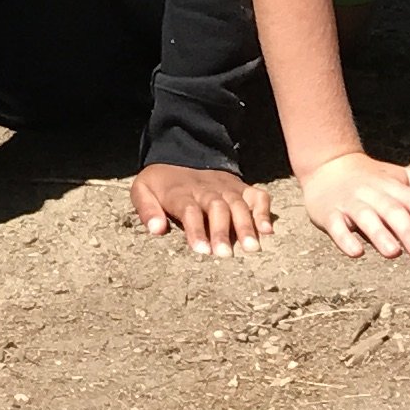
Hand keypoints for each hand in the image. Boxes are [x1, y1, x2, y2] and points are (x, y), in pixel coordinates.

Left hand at [130, 163, 271, 257]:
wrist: (181, 155)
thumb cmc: (161, 183)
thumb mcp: (142, 190)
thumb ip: (146, 209)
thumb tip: (156, 230)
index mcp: (180, 192)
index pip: (189, 210)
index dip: (196, 229)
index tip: (202, 251)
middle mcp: (206, 189)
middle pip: (216, 208)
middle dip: (222, 231)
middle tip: (226, 254)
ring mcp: (226, 187)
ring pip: (238, 204)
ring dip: (245, 225)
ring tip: (251, 248)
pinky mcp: (240, 187)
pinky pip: (256, 195)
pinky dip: (263, 210)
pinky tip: (267, 230)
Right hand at [295, 150, 409, 259]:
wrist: (326, 166)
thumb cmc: (373, 178)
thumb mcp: (404, 178)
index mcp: (393, 185)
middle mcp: (373, 193)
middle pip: (393, 210)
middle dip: (408, 231)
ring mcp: (350, 203)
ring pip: (366, 218)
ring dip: (380, 234)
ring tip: (393, 253)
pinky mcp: (329, 214)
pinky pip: (336, 226)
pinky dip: (345, 239)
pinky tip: (356, 252)